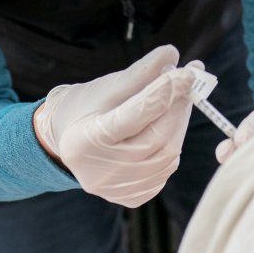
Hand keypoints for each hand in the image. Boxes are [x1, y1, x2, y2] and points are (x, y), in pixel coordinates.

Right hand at [33, 45, 199, 207]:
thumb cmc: (85, 108)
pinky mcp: (132, 197)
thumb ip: (139, 72)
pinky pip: (165, 170)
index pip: (135, 115)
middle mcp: (100, 173)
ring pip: (167, 156)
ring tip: (177, 101)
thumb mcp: (105, 87)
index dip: (164, 92)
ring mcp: (116, 190)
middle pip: (156, 138)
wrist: (65, 142)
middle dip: (177, 106)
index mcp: (85, 142)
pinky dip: (172, 144)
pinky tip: (166, 127)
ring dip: (179, 124)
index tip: (187, 72)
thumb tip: (172, 55)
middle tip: (188, 81)